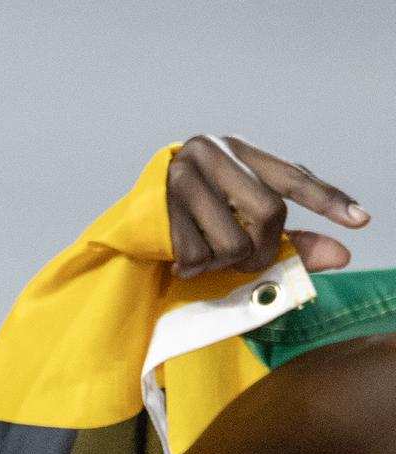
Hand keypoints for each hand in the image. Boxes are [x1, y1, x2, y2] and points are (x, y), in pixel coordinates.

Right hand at [167, 135, 367, 277]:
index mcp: (239, 149)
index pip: (291, 177)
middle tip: (247, 261)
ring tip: (205, 255)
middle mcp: (211, 153)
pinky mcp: (157, 209)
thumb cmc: (195, 216)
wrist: (130, 213)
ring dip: (222, 263)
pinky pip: (196, 256)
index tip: (359, 221)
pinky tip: (180, 259)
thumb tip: (341, 256)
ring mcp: (181, 179)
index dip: (327, 199)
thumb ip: (291, 239)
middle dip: (263, 250)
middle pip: (268, 213)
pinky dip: (193, 268)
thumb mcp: (243, 218)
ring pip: (233, 242)